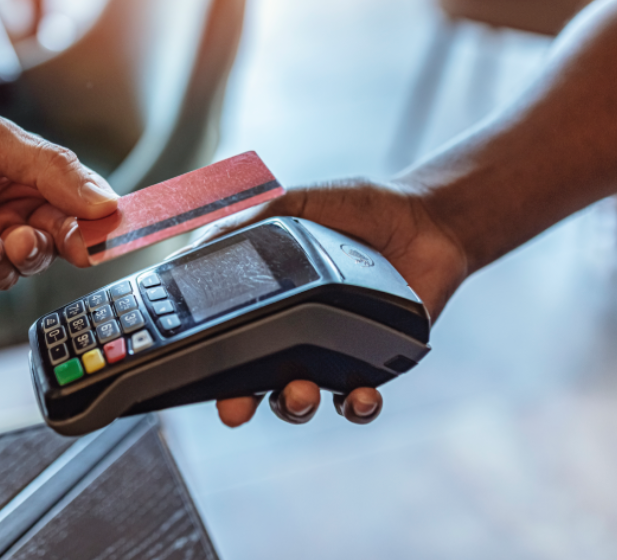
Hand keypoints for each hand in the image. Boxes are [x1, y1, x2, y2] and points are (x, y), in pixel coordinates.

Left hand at [0, 97, 117, 293]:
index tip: (123, 223)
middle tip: (79, 242)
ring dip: (34, 253)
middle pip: (66, 234)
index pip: (83, 197)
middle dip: (75, 240)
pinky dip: (0, 267)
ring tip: (18, 238)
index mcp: (30, 172)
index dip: (104, 212)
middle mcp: (15, 207)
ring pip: (35, 261)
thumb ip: (51, 170)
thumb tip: (105, 200)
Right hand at [196, 178, 467, 426]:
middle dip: (238, 404)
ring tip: (300, 393)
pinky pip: (359, 401)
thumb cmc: (357, 210)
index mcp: (269, 303)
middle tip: (234, 408)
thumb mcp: (293, 207)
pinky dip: (357, 407)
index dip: (208, 364)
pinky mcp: (375, 365)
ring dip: (293, 406)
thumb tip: (191, 248)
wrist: (425, 218)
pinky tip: (360, 396)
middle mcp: (295, 336)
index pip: (228, 342)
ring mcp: (333, 355)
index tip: (194, 374)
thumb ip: (244, 225)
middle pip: (254, 385)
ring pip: (301, 400)